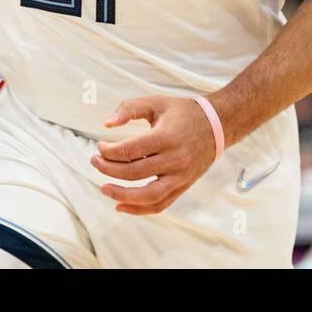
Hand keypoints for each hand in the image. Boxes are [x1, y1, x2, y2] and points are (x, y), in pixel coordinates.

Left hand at [90, 96, 218, 215]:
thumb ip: (129, 108)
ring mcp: (180, 176)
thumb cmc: (182, 112)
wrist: (216, 125)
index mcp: (166, 137)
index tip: (99, 147)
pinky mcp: (182, 186)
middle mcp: (174, 159)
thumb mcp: (156, 102)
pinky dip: (139, 209)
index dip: (108, 151)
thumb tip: (107, 124)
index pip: (129, 151)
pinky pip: (160, 204)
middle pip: (134, 173)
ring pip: (147, 195)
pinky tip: (121, 206)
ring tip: (103, 188)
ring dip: (121, 195)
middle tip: (95, 162)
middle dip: (108, 169)